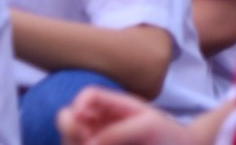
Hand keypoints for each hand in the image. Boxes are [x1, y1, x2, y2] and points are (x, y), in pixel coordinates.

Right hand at [58, 87, 196, 144]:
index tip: (81, 117)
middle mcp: (100, 123)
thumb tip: (89, 144)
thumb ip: (118, 131)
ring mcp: (97, 139)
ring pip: (70, 139)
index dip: (79, 103)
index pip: (89, 95)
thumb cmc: (166, 134)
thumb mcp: (148, 126)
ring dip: (74, 140)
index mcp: (114, 106)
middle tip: (85, 137)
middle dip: (69, 128)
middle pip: (69, 119)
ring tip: (91, 144)